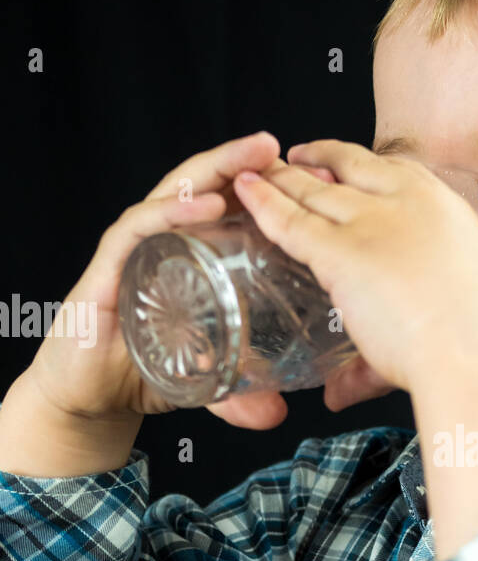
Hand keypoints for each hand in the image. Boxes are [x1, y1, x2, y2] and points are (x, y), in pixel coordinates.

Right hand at [25, 130, 291, 430]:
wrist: (86, 398)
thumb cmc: (142, 371)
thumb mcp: (205, 384)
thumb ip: (239, 396)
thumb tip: (277, 414)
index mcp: (191, 260)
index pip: (231, 212)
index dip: (267, 193)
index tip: (309, 179)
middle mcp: (164, 245)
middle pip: (207, 188)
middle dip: (245, 162)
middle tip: (281, 147)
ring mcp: (135, 250)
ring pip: (175, 193)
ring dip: (215, 170)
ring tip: (254, 157)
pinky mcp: (107, 265)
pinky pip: (139, 227)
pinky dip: (171, 211)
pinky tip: (204, 204)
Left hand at [232, 139, 477, 409]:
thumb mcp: (448, 318)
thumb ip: (381, 355)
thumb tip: (338, 394)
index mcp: (445, 209)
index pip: (396, 171)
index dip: (362, 168)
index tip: (341, 167)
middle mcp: (407, 203)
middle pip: (350, 169)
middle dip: (316, 165)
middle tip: (290, 164)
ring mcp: (373, 223)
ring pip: (315, 190)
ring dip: (282, 180)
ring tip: (255, 173)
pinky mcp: (341, 250)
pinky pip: (290, 219)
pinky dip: (262, 202)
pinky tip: (244, 190)